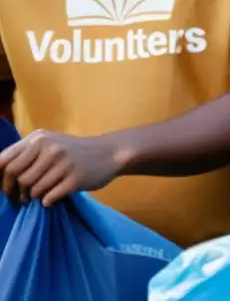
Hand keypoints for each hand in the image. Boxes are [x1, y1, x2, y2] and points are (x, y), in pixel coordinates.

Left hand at [0, 129, 120, 206]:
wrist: (109, 153)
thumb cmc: (73, 152)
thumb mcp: (49, 144)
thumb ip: (25, 155)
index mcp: (39, 138)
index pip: (4, 161)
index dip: (0, 179)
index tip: (6, 188)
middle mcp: (50, 148)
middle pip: (17, 177)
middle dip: (15, 192)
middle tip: (21, 197)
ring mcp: (64, 163)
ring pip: (33, 190)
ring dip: (34, 197)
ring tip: (42, 194)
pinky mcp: (75, 179)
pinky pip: (49, 197)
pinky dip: (48, 201)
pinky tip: (55, 196)